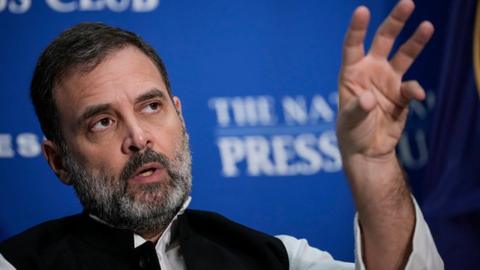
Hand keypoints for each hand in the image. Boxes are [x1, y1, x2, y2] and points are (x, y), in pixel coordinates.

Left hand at [337, 0, 433, 158]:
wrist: (368, 150)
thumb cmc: (351, 133)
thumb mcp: (349, 121)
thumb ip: (357, 109)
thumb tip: (368, 98)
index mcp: (351, 73)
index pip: (353, 45)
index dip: (357, 28)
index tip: (362, 10)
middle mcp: (370, 71)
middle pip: (383, 41)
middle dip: (395, 22)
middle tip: (407, 3)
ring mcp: (387, 81)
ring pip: (404, 55)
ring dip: (415, 42)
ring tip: (427, 26)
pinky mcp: (401, 94)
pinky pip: (411, 86)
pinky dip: (415, 89)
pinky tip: (416, 96)